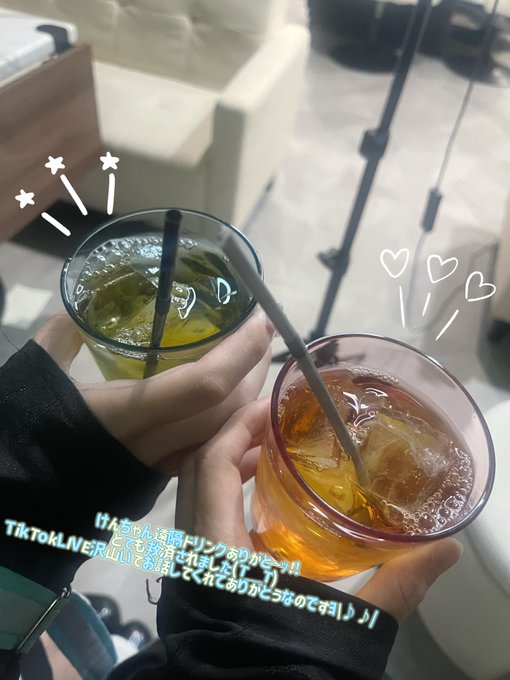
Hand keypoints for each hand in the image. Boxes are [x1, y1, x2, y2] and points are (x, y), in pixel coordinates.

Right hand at [33, 309, 272, 473]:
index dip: (241, 352)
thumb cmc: (27, 430)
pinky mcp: (159, 476)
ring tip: (255, 363)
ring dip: (247, 396)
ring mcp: (160, 465)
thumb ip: (60, 338)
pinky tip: (245, 412)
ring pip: (222, 432)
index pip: (204, 385)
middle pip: (225, 408)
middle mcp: (153, 443)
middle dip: (254, 369)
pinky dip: (234, 430)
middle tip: (262, 334)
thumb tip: (77, 311)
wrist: (19, 494)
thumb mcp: (37, 376)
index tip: (260, 319)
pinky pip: (210, 453)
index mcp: (126, 413)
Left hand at [175, 400, 462, 621]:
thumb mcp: (346, 621)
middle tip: (276, 422)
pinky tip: (268, 498)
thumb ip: (395, 583)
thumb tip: (446, 551)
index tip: (271, 408)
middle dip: (234, 437)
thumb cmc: (290, 658)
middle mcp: (195, 547)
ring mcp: (195, 561)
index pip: (211, 465)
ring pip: (198, 491)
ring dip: (231, 463)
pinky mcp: (203, 574)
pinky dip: (229, 492)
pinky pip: (205, 514)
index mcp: (216, 546)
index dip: (237, 428)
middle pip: (197, 469)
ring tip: (274, 450)